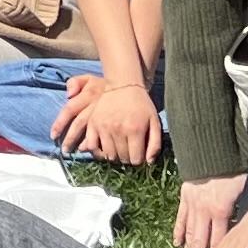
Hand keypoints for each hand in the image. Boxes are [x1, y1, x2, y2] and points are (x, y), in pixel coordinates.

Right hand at [49, 73, 164, 165]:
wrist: (123, 85)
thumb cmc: (141, 104)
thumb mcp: (154, 122)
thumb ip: (155, 143)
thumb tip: (148, 162)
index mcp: (135, 129)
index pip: (135, 159)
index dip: (138, 160)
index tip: (138, 155)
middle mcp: (118, 130)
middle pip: (122, 158)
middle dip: (127, 158)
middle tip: (129, 152)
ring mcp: (103, 127)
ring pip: (108, 155)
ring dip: (114, 156)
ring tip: (119, 150)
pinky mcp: (93, 124)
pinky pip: (92, 146)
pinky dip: (98, 151)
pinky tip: (104, 149)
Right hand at [172, 175, 244, 247]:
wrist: (210, 151)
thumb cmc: (231, 169)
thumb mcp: (244, 187)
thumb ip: (245, 206)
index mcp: (220, 211)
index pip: (220, 238)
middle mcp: (205, 211)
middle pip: (202, 238)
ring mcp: (193, 205)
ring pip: (190, 230)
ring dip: (189, 246)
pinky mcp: (184, 197)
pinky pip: (180, 217)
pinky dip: (178, 230)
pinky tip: (176, 242)